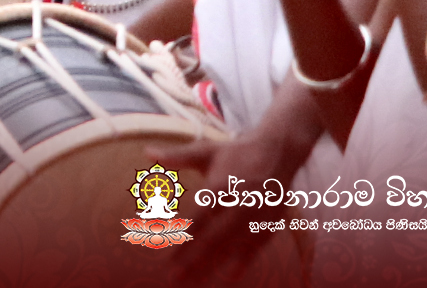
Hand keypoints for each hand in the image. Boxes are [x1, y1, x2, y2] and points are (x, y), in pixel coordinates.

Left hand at [149, 133, 289, 280]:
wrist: (279, 151)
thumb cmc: (235, 152)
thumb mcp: (206, 151)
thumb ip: (176, 156)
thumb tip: (146, 152)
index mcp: (222, 185)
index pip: (201, 218)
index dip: (185, 238)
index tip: (168, 255)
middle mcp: (241, 203)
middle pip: (216, 238)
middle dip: (195, 260)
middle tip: (174, 278)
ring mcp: (257, 216)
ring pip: (233, 246)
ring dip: (213, 266)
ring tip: (193, 282)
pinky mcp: (270, 223)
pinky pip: (255, 247)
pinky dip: (242, 263)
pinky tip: (228, 278)